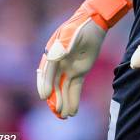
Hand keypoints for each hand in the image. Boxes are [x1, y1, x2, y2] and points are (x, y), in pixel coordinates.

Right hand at [37, 0, 131, 118]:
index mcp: (52, 52)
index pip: (47, 71)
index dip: (45, 83)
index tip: (45, 96)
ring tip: (64, 116)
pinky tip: (72, 112)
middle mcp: (58, 63)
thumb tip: (54, 57)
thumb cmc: (80, 26)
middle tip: (57, 110)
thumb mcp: (71, 33)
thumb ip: (63, 45)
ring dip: (63, 102)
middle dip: (54, 98)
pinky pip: (74, 88)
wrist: (94, 23)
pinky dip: (73, 99)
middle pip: (53, 84)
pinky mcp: (79, 72)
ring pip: (63, 89)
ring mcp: (68, 68)